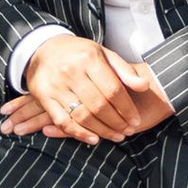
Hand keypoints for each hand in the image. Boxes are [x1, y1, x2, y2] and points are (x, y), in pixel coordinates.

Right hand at [2, 34, 174, 142]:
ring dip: (102, 130)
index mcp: (89, 59)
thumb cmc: (79, 53)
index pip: (113, 89)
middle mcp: (71, 72)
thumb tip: (144, 86)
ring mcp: (56, 85)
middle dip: (117, 122)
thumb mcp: (103, 54)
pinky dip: (79, 133)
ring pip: (82, 116)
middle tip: (128, 131)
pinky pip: (63, 121)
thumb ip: (124, 70)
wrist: (43, 49)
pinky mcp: (44, 97)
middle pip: (99, 105)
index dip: (127, 108)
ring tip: (116, 136)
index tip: (135, 120)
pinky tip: (94, 139)